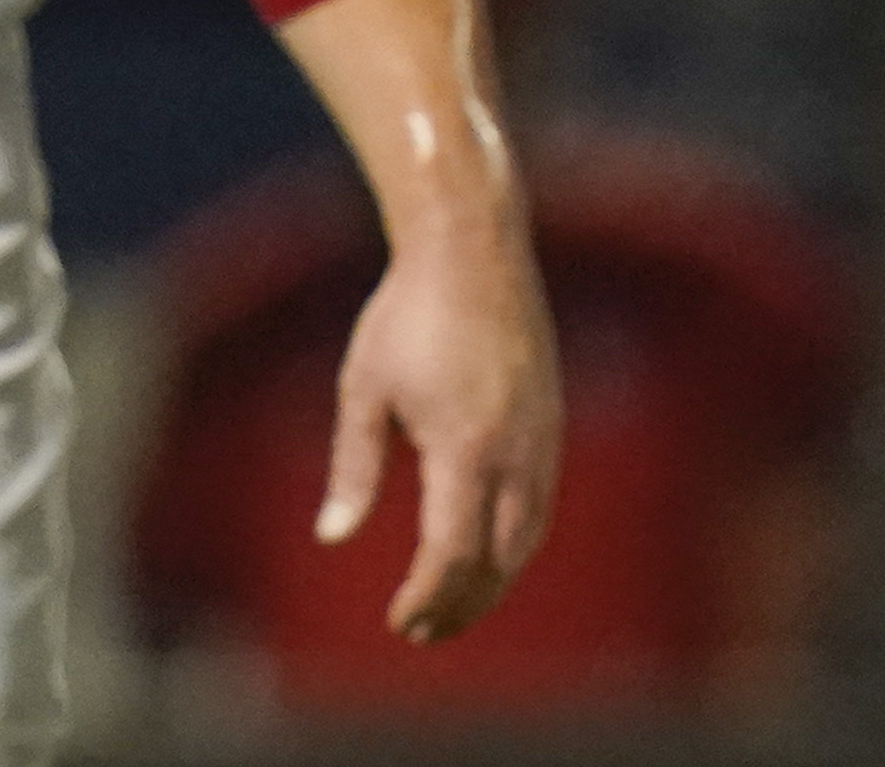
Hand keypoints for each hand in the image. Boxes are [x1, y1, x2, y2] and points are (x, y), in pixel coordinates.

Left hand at [320, 216, 562, 640]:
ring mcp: (543, 442)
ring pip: (525, 541)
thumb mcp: (363, 388)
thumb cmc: (405, 316)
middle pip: (496, 563)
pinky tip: (483, 553)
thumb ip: (352, 466)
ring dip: (490, 582)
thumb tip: (332, 536)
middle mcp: (515, 455)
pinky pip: (538, 508)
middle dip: (459, 605)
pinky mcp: (552, 427)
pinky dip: (512, 545)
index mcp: (464, 448)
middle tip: (420, 631)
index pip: (452, 552)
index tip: (399, 620)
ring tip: (448, 603)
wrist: (474, 253)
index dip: (427, 596)